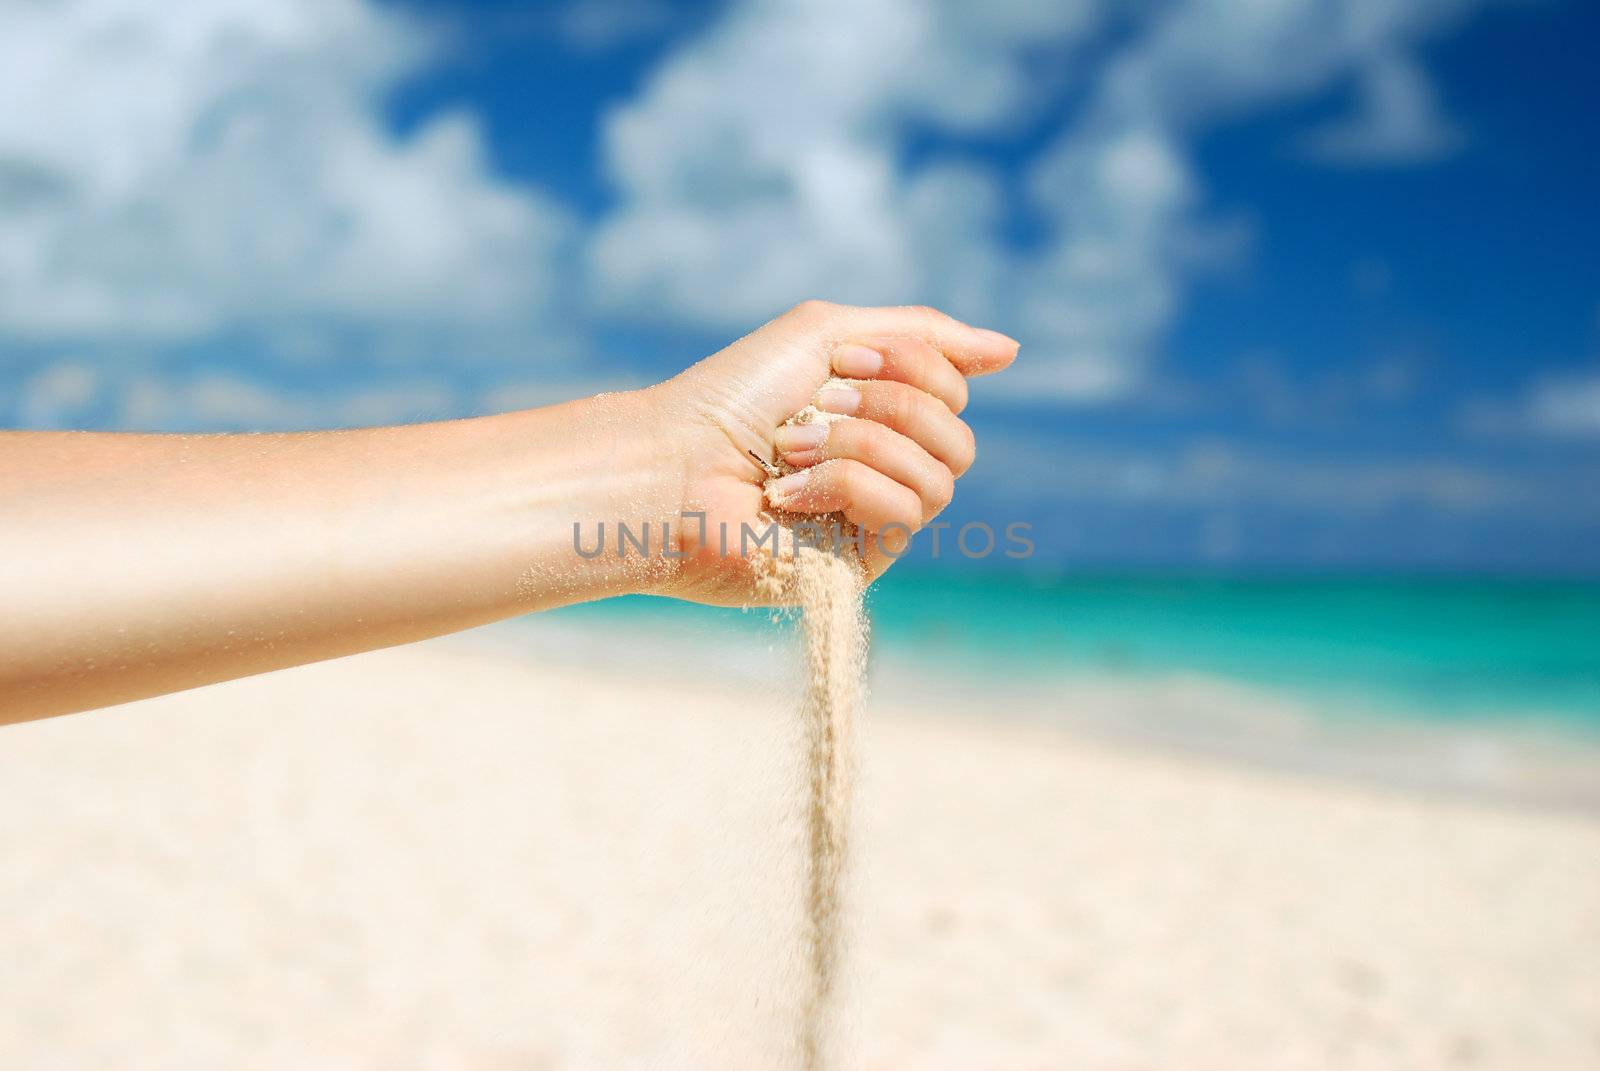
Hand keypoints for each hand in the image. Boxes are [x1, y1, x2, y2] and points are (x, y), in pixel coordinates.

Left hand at [635, 300, 1017, 604]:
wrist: (672, 464)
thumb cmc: (732, 398)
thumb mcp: (827, 333)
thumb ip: (922, 336)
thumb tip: (1011, 349)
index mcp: (879, 417)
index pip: (954, 392)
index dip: (909, 366)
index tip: (840, 361)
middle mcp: (885, 470)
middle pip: (958, 436)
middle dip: (887, 406)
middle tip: (816, 405)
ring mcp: (874, 522)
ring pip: (938, 476)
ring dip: (855, 444)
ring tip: (787, 450)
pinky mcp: (857, 564)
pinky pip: (905, 513)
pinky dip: (842, 486)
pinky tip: (784, 496)